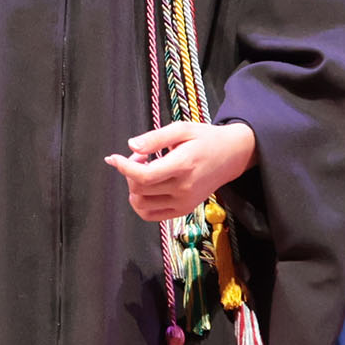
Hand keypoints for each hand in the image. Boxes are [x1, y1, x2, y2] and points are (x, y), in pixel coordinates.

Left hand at [105, 121, 256, 222]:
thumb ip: (155, 138)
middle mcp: (183, 188)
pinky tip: (147, 186)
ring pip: (141, 204)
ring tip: (144, 171)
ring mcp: (184, 202)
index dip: (123, 167)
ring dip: (134, 188)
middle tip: (141, 156)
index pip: (144, 176)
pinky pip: (151, 215)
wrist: (232, 156)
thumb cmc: (205, 139)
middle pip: (139, 189)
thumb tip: (131, 146)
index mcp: (183, 165)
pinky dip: (141, 203)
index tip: (113, 158)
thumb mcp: (182, 129)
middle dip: (130, 171)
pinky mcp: (184, 210)